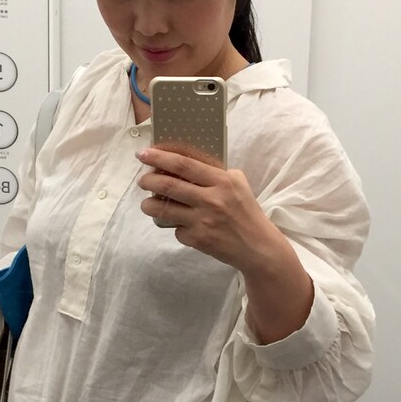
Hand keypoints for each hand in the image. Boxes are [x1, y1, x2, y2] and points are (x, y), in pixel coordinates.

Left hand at [136, 141, 279, 271]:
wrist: (257, 247)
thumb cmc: (247, 212)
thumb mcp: (238, 184)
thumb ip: (215, 172)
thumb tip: (184, 163)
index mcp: (222, 181)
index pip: (184, 165)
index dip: (159, 157)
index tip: (143, 154)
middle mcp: (211, 200)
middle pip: (168, 185)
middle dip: (148, 180)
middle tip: (142, 180)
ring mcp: (203, 221)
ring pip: (163, 210)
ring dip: (149, 205)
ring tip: (148, 204)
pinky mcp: (198, 239)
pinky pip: (176, 230)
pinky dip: (174, 227)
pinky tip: (181, 225)